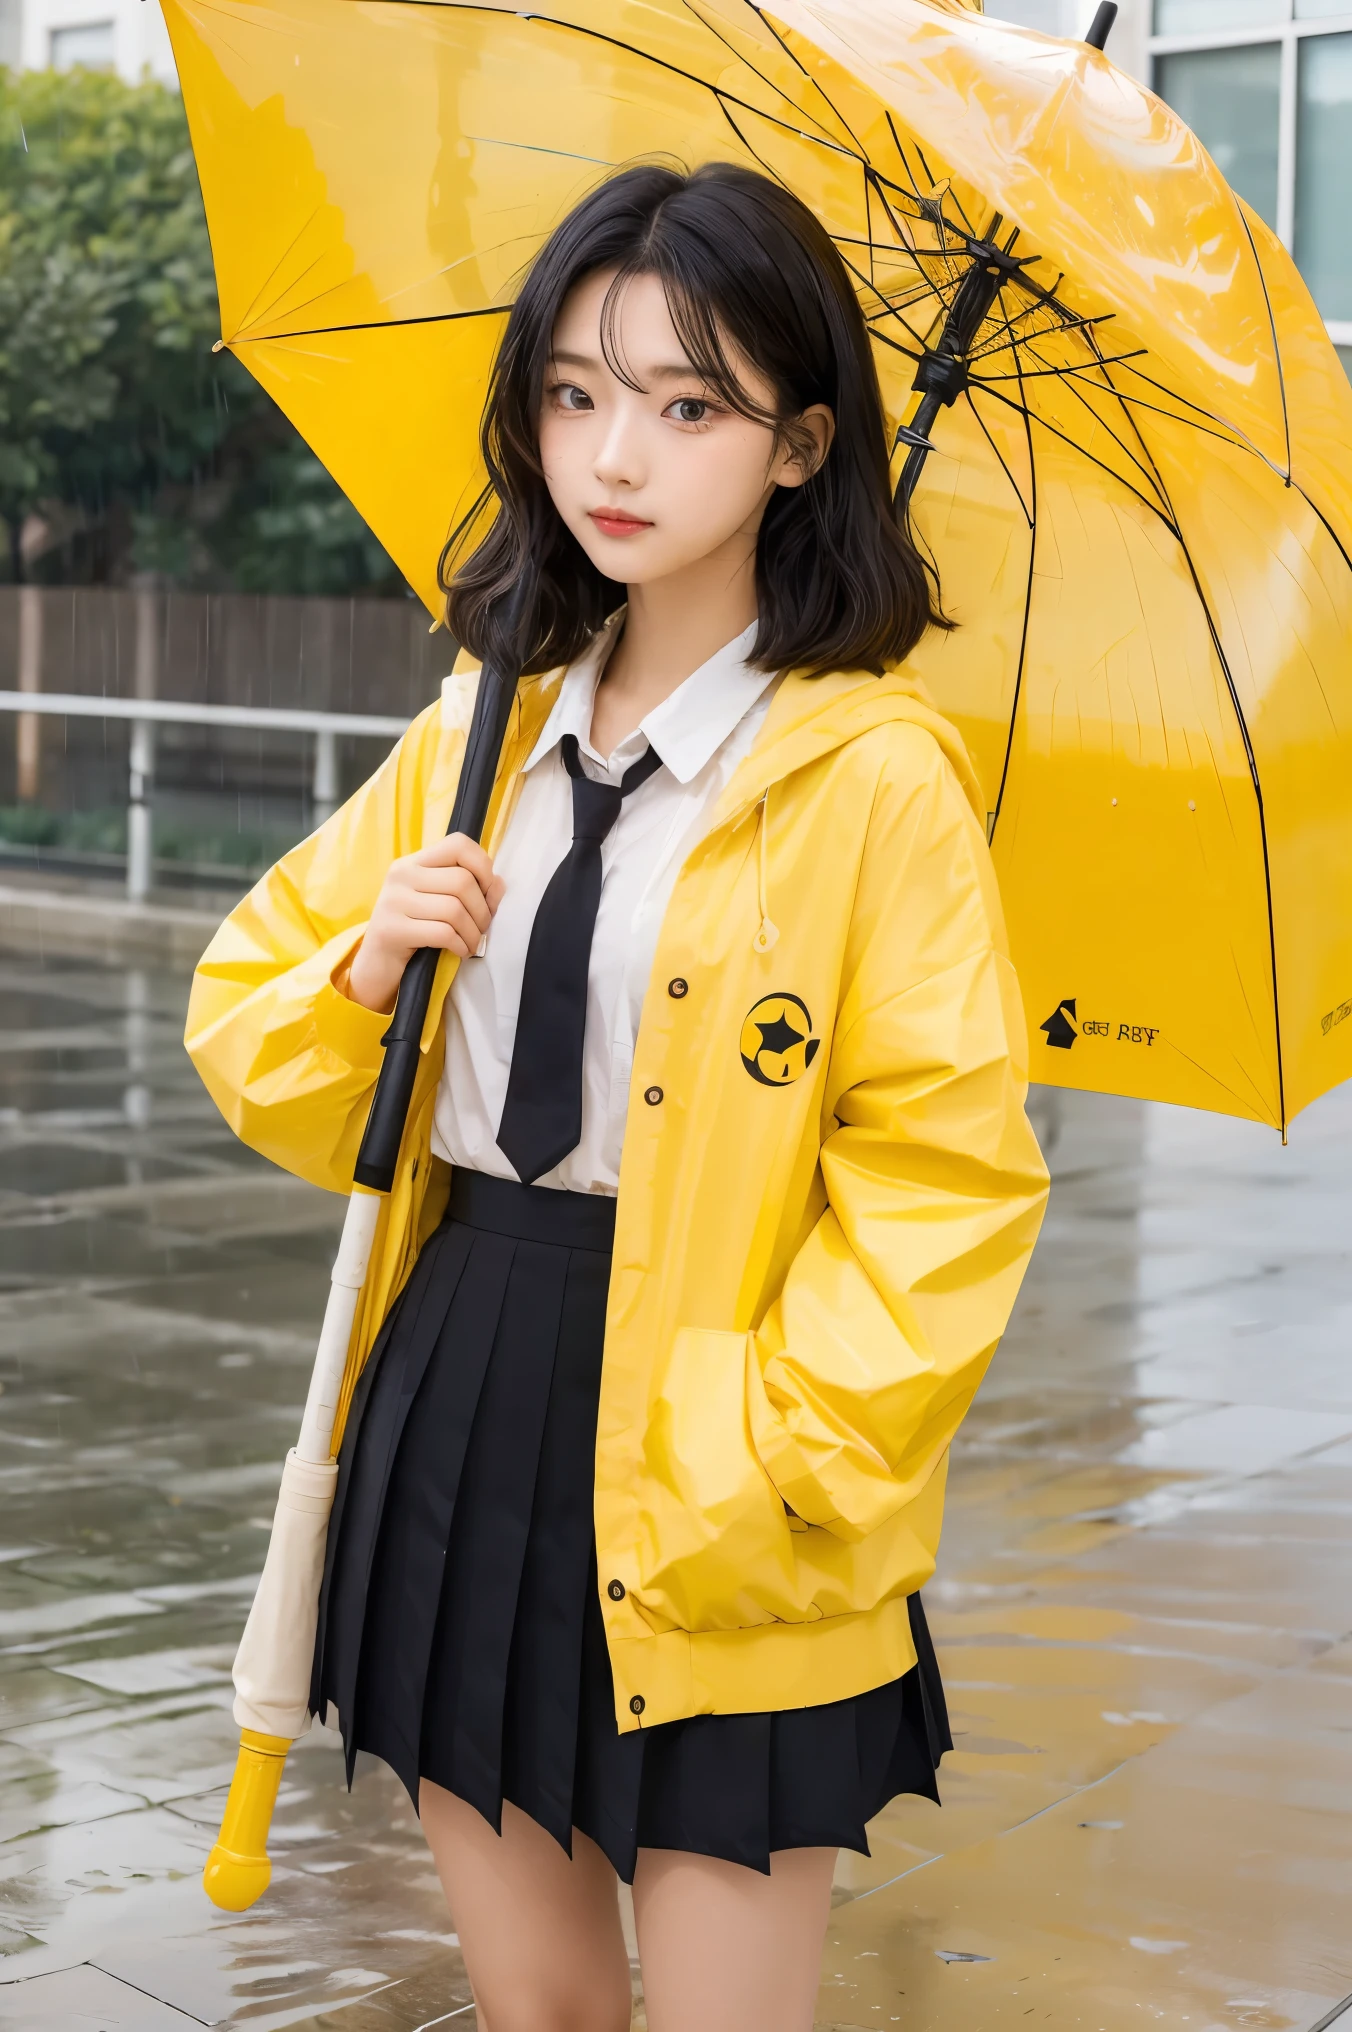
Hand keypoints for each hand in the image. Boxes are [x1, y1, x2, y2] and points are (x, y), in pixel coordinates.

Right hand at [345, 834, 503, 1013]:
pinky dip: (460, 945)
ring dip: (473, 933)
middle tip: (481, 928)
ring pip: (455, 909)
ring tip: (471, 943)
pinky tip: (460, 951)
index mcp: (413, 862)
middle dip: (483, 910)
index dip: (483, 865)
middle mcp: (401, 875)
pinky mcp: (391, 929)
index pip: (458, 844)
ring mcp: (392, 901)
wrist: (377, 966)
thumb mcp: (440, 905)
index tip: (487, 892)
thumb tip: (499, 883)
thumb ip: (472, 890)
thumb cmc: (415, 933)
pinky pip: (443, 933)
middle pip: (462, 881)